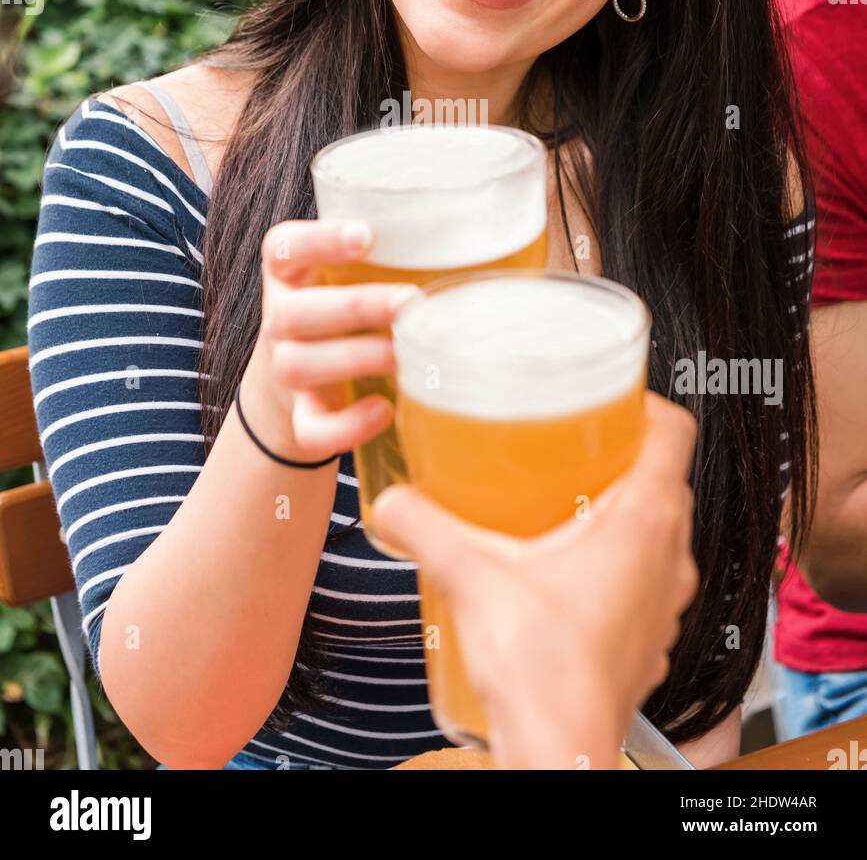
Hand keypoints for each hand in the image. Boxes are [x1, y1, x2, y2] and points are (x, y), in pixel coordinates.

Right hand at [239, 218, 417, 463]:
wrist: (299, 382)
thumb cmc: (344, 312)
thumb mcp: (352, 276)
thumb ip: (394, 255)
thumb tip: (490, 233)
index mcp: (291, 274)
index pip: (283, 247)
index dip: (320, 239)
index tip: (366, 234)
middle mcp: (280, 318)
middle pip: (295, 311)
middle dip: (356, 306)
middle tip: (410, 301)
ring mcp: (285, 369)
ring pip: (301, 364)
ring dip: (358, 358)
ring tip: (407, 355)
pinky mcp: (300, 415)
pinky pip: (311, 428)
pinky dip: (346, 426)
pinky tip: (385, 411)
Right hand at [372, 392, 698, 768]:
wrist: (560, 749)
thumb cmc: (543, 671)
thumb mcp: (467, 574)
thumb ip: (422, 525)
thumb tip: (394, 500)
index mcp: (643, 521)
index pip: (675, 432)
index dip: (646, 404)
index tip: (610, 397)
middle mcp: (669, 557)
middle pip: (664, 478)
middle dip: (621, 454)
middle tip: (571, 444)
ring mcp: (666, 602)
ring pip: (660, 532)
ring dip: (622, 512)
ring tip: (563, 504)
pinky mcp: (649, 637)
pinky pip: (647, 580)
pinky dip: (618, 564)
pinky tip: (564, 572)